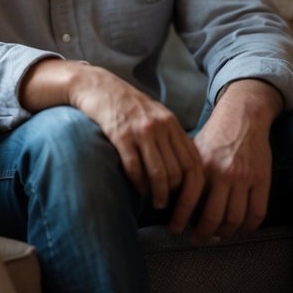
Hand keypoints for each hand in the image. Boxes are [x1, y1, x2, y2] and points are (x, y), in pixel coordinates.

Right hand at [28, 60, 202, 223]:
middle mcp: (160, 126)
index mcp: (172, 123)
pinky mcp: (120, 134)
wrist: (97, 86)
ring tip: (157, 204)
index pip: (194, 161)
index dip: (195, 187)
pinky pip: (134, 167)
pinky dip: (138, 184)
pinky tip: (138, 191)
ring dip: (159, 194)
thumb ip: (169, 137)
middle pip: (178, 170)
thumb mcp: (155, 115)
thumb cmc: (126, 105)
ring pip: (159, 172)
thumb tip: (182, 169)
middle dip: (177, 195)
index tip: (190, 203)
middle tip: (171, 207)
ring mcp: (140, 130)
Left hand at [189, 80, 280, 244]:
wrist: (243, 117)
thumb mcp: (193, 148)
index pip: (189, 200)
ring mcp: (245, 178)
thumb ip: (182, 170)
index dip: (180, 218)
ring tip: (216, 236)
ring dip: (225, 234)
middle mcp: (224, 173)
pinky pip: (257, 213)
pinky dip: (248, 227)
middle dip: (203, 233)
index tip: (174, 229)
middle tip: (196, 240)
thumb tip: (162, 191)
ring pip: (235, 219)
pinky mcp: (262, 180)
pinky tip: (239, 230)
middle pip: (213, 217)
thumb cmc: (214, 134)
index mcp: (203, 165)